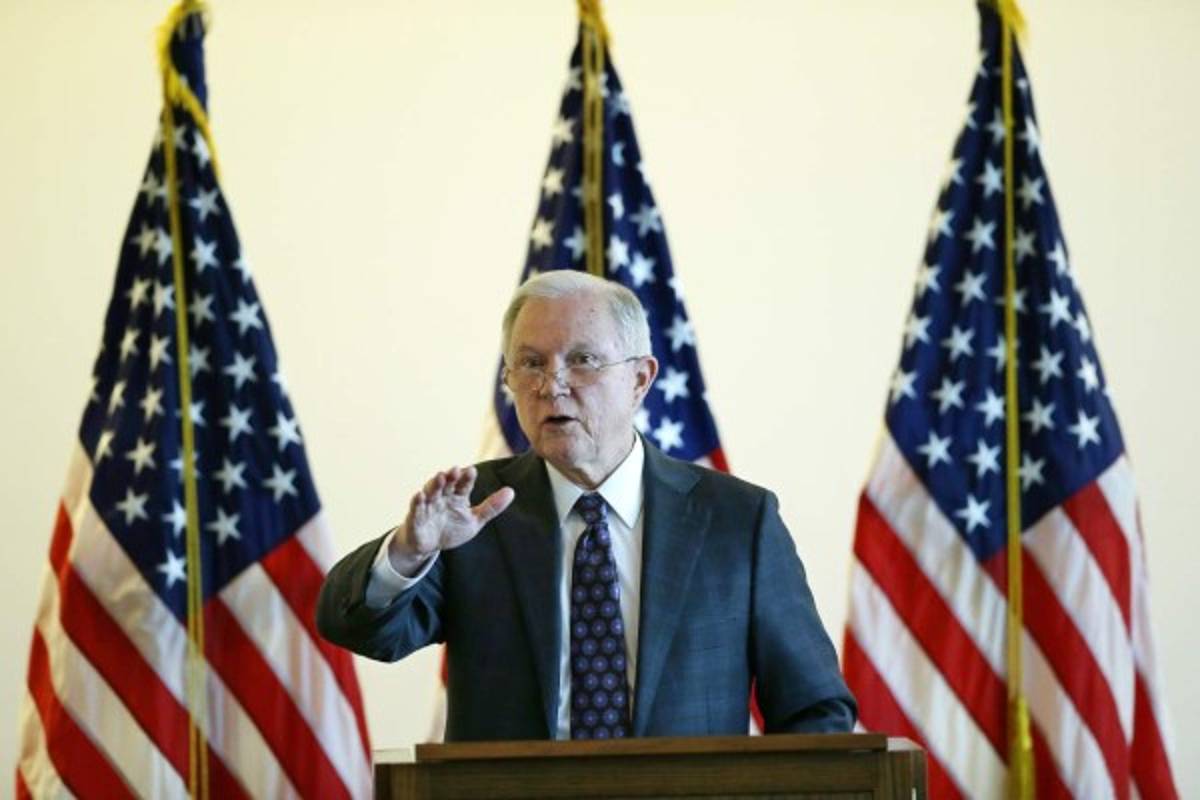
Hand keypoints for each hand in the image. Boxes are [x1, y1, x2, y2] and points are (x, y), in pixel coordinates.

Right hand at [388, 466, 514, 573]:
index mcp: (457, 496)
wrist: (429, 546)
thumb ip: (491, 507)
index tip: (471, 471)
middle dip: (450, 476)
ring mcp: (428, 506)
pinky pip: (415, 508)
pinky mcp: (415, 518)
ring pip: (431, 492)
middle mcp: (442, 497)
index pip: (463, 484)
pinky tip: (420, 495)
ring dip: (434, 484)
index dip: (466, 478)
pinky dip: (417, 501)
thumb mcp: (474, 520)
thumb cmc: (451, 529)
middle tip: (455, 469)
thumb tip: (512, 491)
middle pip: (446, 484)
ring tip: (440, 477)